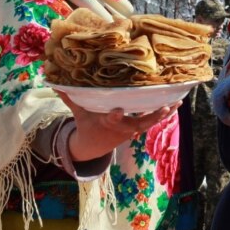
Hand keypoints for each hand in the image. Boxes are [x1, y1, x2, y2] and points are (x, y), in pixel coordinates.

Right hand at [56, 91, 180, 162]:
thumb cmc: (87, 124)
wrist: (95, 146)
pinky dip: (165, 113)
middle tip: (162, 108)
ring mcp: (132, 128)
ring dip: (163, 114)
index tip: (119, 110)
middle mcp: (122, 127)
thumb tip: (52, 83)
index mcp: (106, 122)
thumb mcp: (78, 112)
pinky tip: (177, 103)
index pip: (111, 119)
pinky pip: (153, 120)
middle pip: (138, 122)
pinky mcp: (139, 127)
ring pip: (150, 122)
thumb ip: (70, 98)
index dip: (116, 116)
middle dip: (150, 116)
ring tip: (176, 103)